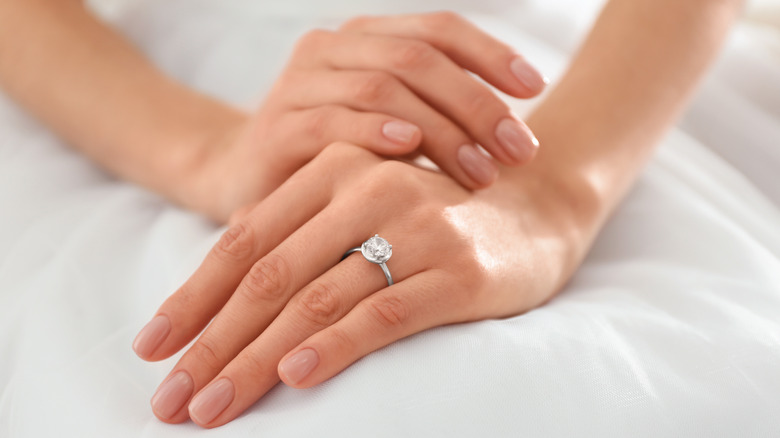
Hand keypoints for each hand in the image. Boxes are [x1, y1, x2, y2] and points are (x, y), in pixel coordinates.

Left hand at [132, 142, 597, 427]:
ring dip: (256, 359)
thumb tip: (222, 307)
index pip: (244, 241)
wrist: (534, 209)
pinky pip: (384, 312)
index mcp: (333, 171)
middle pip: (269, 276)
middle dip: (213, 343)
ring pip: (316, 299)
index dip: (193, 298)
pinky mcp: (457, 269)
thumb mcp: (361, 213)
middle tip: (171, 398)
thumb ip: (302, 242)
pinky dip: (334, 345)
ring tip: (213, 406)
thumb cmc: (432, 218)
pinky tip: (294, 376)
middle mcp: (368, 189)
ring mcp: (414, 227)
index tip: (152, 349)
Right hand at [186, 12, 546, 220]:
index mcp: (366, 39)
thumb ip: (436, 113)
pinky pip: (332, 121)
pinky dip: (376, 131)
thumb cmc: (335, 157)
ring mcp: (300, 85)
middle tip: (519, 151)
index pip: (439, 29)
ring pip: (383, 88)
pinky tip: (412, 149)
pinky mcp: (276, 128)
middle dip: (478, 103)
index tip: (537, 90)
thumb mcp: (389, 127)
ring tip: (482, 172)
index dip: (492, 54)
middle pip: (419, 57)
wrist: (247, 179)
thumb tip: (514, 133)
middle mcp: (332, 50)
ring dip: (442, 129)